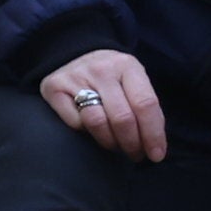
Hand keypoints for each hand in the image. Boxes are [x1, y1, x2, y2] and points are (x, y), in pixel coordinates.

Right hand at [36, 49, 167, 164]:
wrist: (74, 54)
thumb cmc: (111, 76)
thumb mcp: (132, 81)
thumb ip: (144, 106)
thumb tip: (155, 144)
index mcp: (127, 65)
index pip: (145, 104)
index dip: (153, 134)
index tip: (156, 155)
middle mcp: (101, 69)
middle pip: (122, 117)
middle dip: (132, 143)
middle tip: (135, 154)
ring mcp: (76, 77)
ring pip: (97, 122)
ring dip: (110, 143)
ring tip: (116, 146)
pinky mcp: (54, 88)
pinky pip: (75, 123)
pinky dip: (86, 133)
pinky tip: (92, 131)